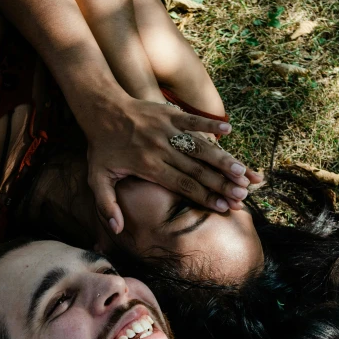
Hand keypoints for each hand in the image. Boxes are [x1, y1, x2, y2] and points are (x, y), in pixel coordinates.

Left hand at [84, 97, 262, 232]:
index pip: (182, 185)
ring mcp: (166, 130)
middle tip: (241, 195)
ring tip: (241, 172)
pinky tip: (229, 130)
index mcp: (147, 167)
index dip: (204, 197)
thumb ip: (107, 205)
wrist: (99, 109)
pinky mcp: (168, 113)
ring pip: (199, 147)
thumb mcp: (97, 179)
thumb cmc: (101, 148)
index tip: (223, 207)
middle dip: (220, 184)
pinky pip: (192, 120)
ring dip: (222, 159)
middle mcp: (160, 149)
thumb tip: (117, 229)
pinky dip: (210, 123)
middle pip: (196, 170)